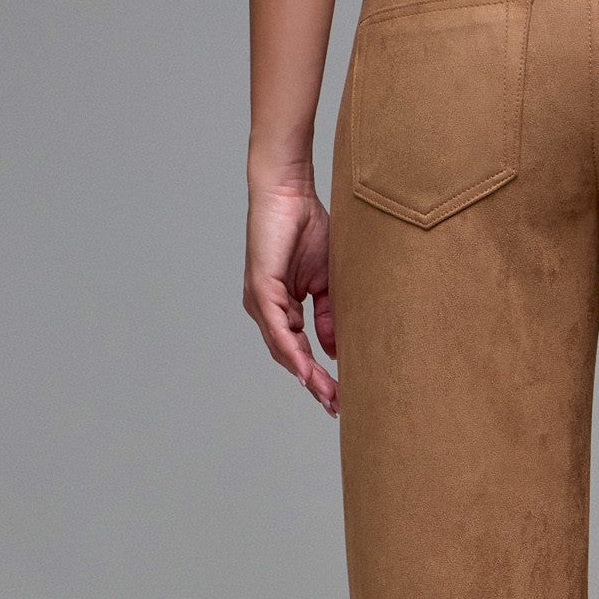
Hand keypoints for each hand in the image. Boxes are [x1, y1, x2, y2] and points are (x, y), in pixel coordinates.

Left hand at [243, 179, 337, 415]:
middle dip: (313, 383)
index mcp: (281, 307)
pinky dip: (292, 350)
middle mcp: (265, 309)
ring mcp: (260, 300)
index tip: (338, 397)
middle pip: (289, 356)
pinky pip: (277, 328)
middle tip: (335, 406)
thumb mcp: (327, 281)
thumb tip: (333, 350)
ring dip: (305, 374)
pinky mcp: (260, 288)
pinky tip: (306, 369)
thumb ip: (328, 315)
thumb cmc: (308, 227)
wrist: (290, 191)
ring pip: (282, 348)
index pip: (299, 349)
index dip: (318, 375)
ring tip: (327, 394)